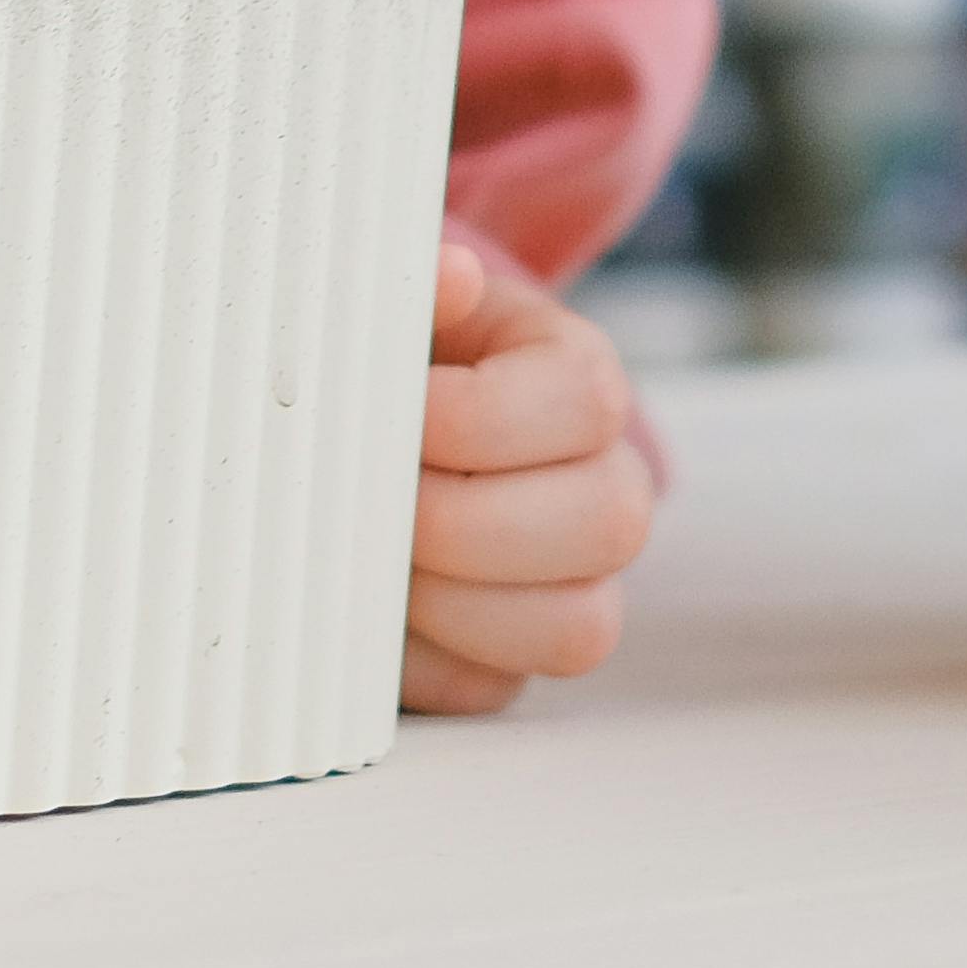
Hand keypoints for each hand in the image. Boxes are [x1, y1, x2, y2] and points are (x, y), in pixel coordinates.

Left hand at [405, 240, 654, 716]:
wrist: (358, 428)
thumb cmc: (380, 359)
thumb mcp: (395, 304)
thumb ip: (414, 284)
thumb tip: (450, 275)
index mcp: (580, 380)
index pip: (583, 403)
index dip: (471, 416)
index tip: (386, 408)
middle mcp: (606, 488)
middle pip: (609, 523)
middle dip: (460, 519)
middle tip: (366, 498)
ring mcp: (574, 586)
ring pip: (578, 629)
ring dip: (452, 602)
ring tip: (361, 556)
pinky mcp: (513, 662)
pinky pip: (492, 692)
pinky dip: (416, 664)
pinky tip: (356, 611)